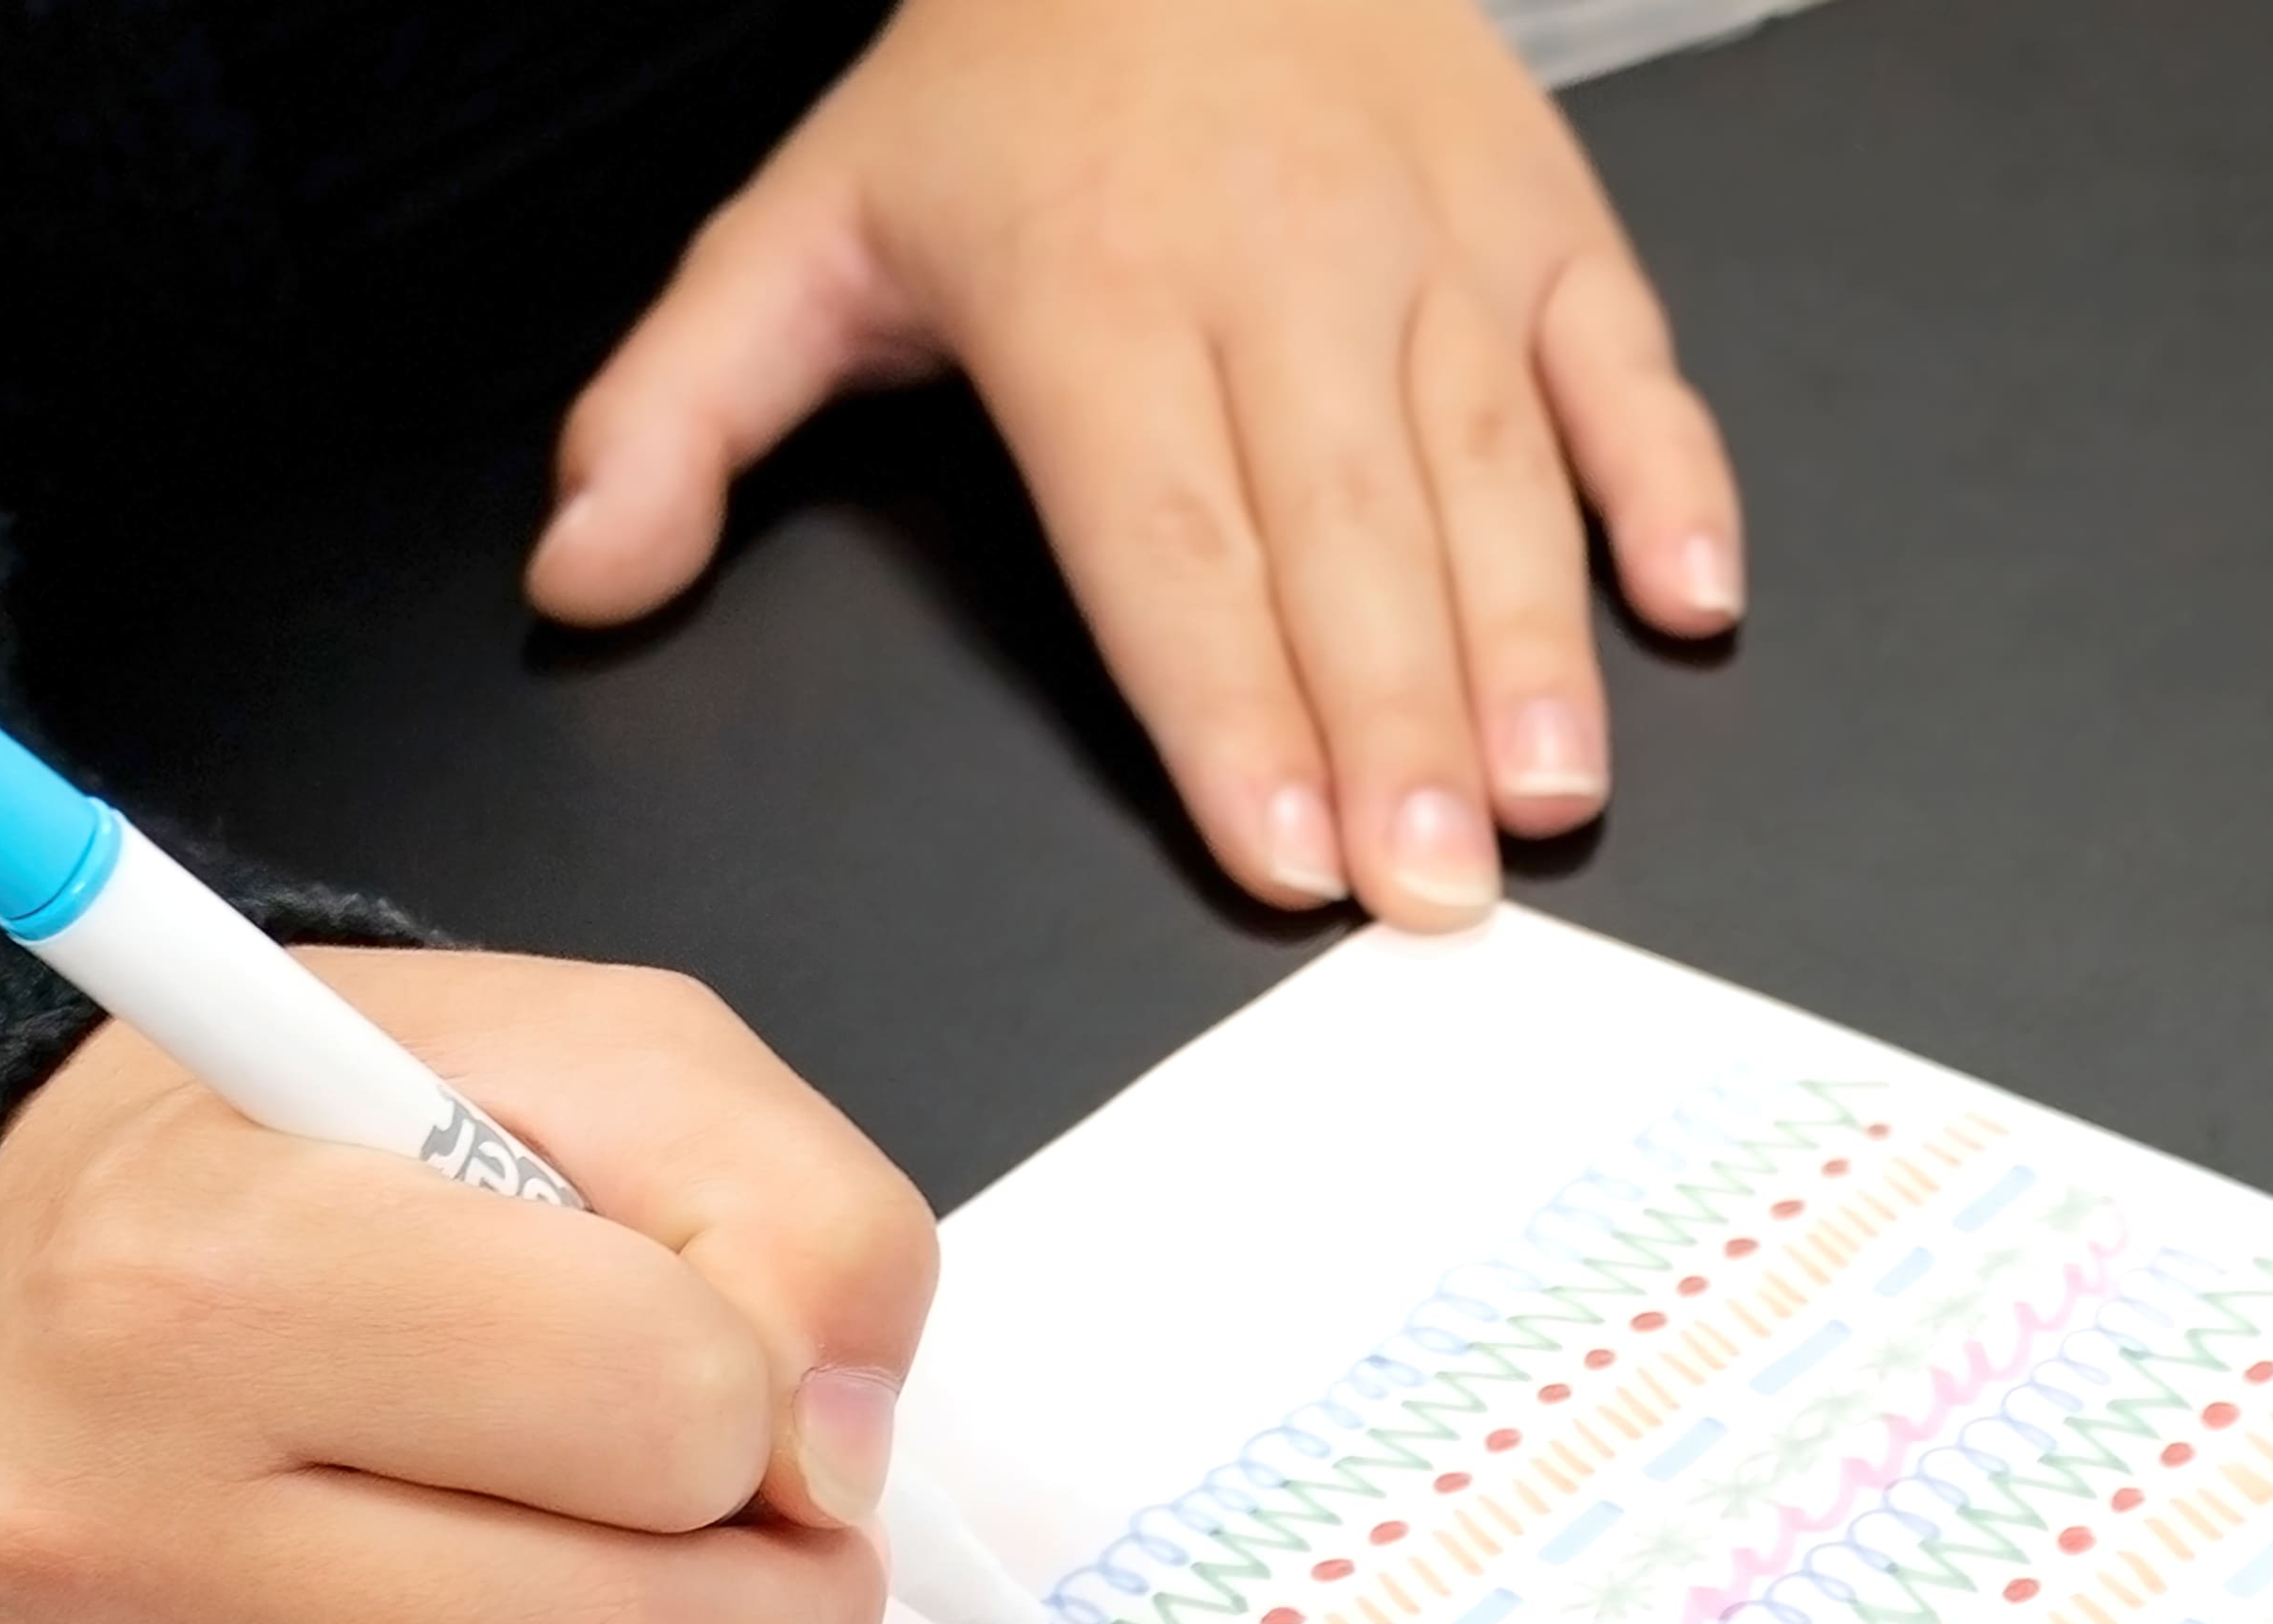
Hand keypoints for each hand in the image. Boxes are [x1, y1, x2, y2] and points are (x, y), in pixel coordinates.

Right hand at [0, 950, 936, 1623]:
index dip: (756, 1383)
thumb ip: (795, 1214)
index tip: (718, 1351)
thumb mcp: (605, 1058)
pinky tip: (481, 1608)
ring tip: (583, 1518)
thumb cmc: (335, 1144)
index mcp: (199, 1277)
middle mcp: (123, 1523)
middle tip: (759, 1502)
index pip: (649, 1406)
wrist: (65, 1257)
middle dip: (774, 1588)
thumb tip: (842, 1460)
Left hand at [524, 0, 1740, 930]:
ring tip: (1547, 801)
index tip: (1282, 851)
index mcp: (1092, 294)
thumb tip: (580, 576)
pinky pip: (1623, 358)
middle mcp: (1278, 268)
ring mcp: (1430, 242)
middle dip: (1394, 728)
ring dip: (1528, 650)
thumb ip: (682, 409)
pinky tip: (1692, 602)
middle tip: (1437, 892)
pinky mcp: (1543, 216)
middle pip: (1346, 537)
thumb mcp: (806, 223)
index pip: (1169, 543)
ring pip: (1491, 472)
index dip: (1231, 710)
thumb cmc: (1013, 78)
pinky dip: (1667, 479)